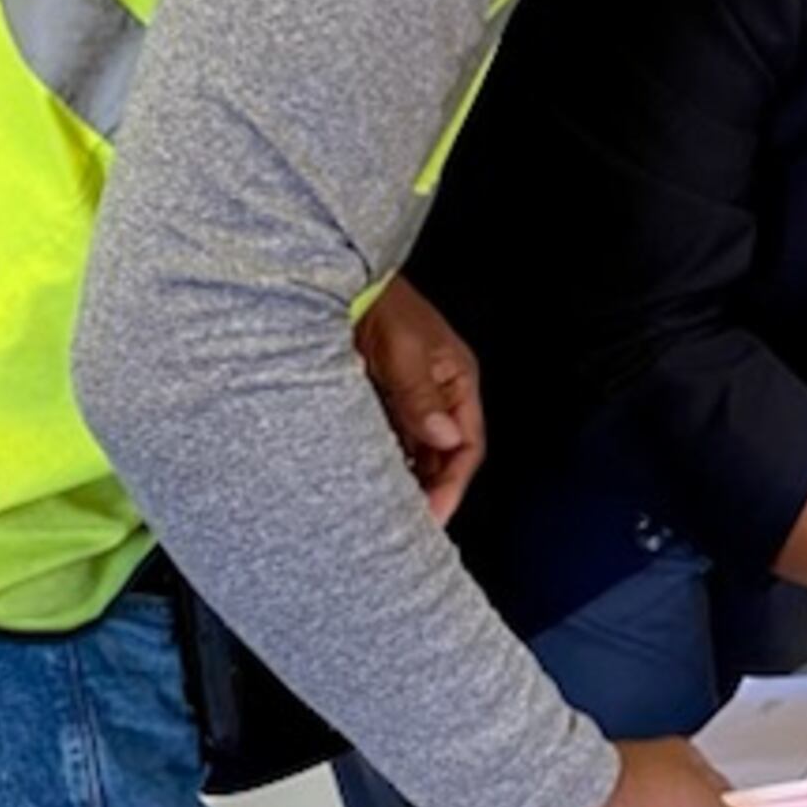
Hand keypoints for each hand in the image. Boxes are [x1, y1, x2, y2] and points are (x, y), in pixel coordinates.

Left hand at [355, 274, 481, 522]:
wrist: (339, 281)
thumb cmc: (381, 306)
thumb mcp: (404, 352)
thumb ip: (421, 398)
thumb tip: (445, 438)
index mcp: (458, 381)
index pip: (467, 447)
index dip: (452, 485)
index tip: (432, 516)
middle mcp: (440, 394)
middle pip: (444, 455)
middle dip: (430, 490)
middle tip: (408, 525)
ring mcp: (412, 397)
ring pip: (417, 452)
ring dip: (407, 479)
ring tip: (388, 510)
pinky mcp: (383, 398)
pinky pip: (391, 440)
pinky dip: (385, 461)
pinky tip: (369, 479)